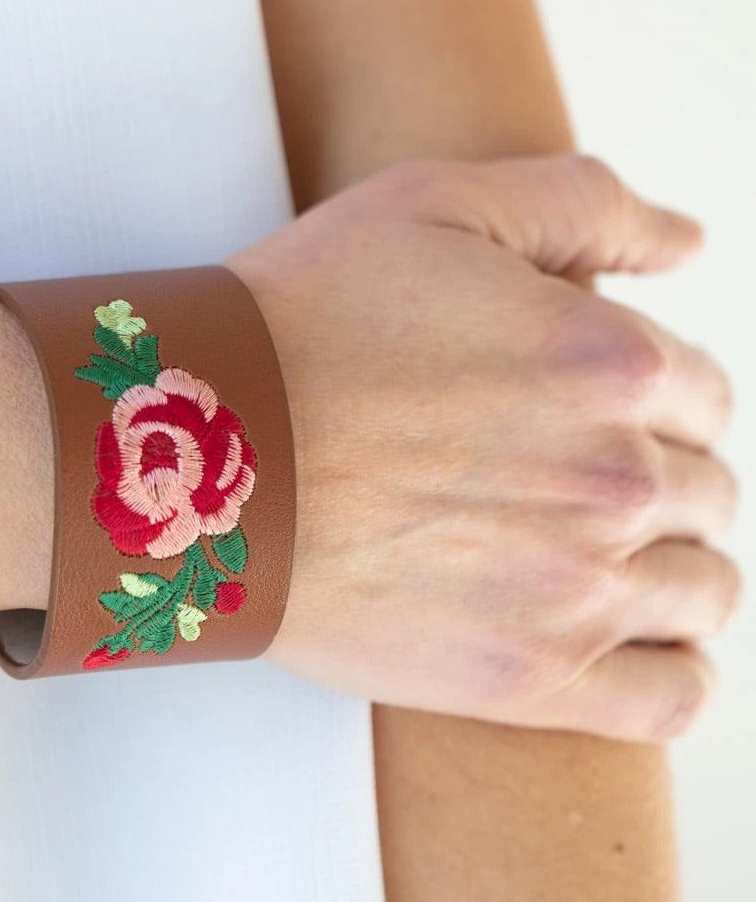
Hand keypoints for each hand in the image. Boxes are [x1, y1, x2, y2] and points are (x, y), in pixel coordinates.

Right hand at [228, 155, 739, 740]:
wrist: (196, 458)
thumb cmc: (302, 325)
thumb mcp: (436, 206)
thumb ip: (585, 204)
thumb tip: (687, 243)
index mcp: (612, 362)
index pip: (702, 397)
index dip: (653, 402)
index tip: (589, 418)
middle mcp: (616, 476)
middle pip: (706, 494)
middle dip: (658, 483)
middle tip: (570, 486)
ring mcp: (578, 587)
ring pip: (706, 592)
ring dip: (668, 571)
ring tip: (595, 562)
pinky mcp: (529, 678)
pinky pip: (673, 696)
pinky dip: (673, 671)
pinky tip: (625, 642)